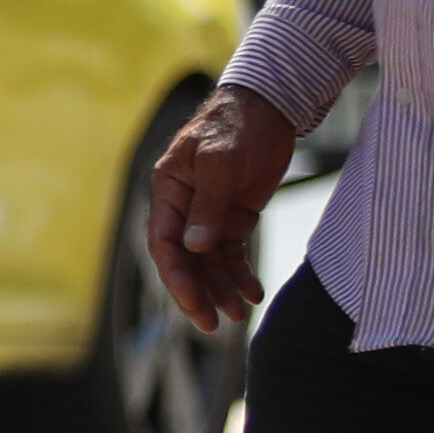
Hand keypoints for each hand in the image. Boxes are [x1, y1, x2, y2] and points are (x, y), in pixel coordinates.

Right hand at [142, 85, 300, 332]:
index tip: (193, 303)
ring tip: (240, 315)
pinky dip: (241, 275)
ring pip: (209, 263)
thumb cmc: (237, 124)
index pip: (164, 243)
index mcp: (168, 191)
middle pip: (184, 261)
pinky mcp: (234, 217)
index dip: (176, 277)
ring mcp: (209, 214)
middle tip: (214, 326)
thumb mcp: (222, 160)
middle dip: (198, 294)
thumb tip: (194, 247)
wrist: (269, 106)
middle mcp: (184, 207)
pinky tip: (254, 293)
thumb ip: (209, 203)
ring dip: (222, 289)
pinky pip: (232, 254)